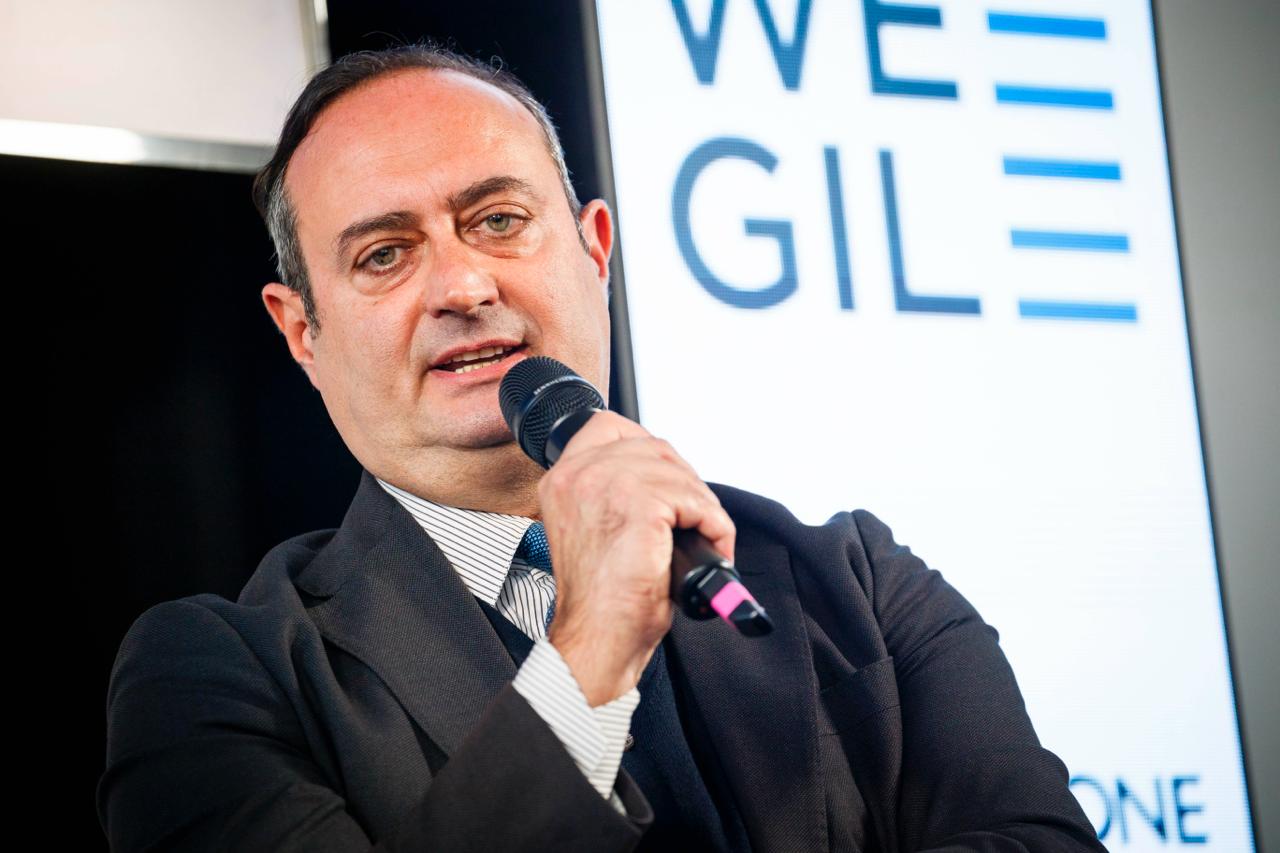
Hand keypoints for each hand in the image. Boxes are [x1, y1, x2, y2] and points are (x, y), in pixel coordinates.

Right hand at [538, 411, 734, 705]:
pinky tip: (713, 547)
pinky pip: (696, 500)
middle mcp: (577, 475)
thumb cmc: (602, 598)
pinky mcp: (639, 506)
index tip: (670, 481)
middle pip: (654, 447)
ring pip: (679, 473)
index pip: (609, 427)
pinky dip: (715, 525)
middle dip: (685, 481)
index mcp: (562, 479)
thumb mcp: (596, 529)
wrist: (597, 639)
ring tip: (708, 540)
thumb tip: (666, 477)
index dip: (649, 449)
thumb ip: (614, 493)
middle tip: (697, 519)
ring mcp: (606, 486)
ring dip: (703, 507)